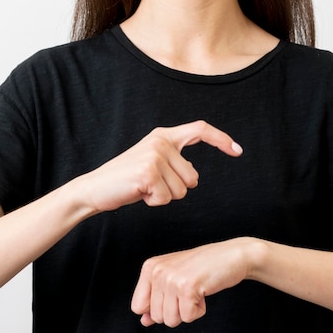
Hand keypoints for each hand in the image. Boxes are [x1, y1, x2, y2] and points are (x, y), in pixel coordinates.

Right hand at [78, 120, 242, 212]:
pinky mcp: (148, 172)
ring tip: (143, 188)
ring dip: (164, 197)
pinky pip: (166, 199)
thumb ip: (173, 162)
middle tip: (151, 185)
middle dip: (176, 189)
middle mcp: (160, 141)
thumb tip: (193, 175)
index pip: (200, 130)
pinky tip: (138, 194)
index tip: (237, 150)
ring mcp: (154, 155)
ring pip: (181, 191)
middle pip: (193, 177)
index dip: (221, 139)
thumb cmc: (126, 181)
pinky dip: (154, 203)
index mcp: (163, 136)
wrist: (94, 189)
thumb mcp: (152, 164)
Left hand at [131, 238, 254, 326]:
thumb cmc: (202, 268)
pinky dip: (199, 310)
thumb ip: (156, 299)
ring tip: (196, 289)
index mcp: (150, 267)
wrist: (231, 255)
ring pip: (170, 320)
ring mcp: (171, 278)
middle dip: (175, 310)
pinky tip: (204, 290)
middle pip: (156, 317)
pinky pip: (188, 317)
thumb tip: (144, 321)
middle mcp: (157, 270)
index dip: (156, 308)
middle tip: (188, 289)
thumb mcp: (173, 280)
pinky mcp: (187, 287)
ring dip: (187, 310)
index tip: (173, 295)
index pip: (137, 306)